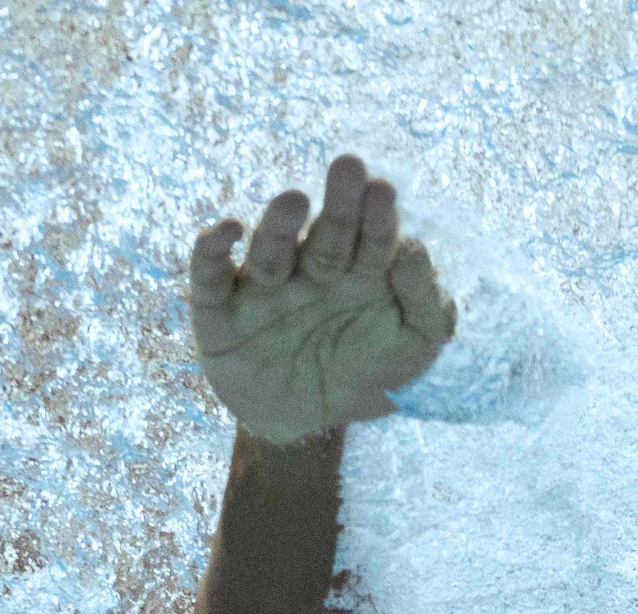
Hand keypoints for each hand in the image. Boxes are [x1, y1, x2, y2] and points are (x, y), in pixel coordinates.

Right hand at [190, 155, 456, 446]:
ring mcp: (264, 289)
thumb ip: (427, 306)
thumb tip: (416, 248)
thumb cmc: (366, 376)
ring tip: (294, 200)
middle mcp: (310, 271)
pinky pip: (210, 277)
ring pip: (270, 251)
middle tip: (350, 166)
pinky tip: (228, 228)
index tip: (384, 192)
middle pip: (326, 236)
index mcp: (358, 271)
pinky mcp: (220, 315)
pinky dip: (211, 250)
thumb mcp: (413, 350)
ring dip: (279, 225)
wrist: (309, 424)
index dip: (379, 218)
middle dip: (338, 205)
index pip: (373, 240)